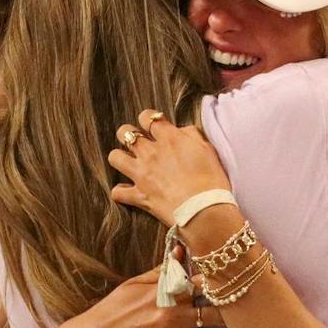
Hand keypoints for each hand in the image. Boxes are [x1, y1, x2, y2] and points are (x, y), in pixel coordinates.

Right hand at [49, 267, 237, 327]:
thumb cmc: (112, 310)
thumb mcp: (134, 284)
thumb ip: (162, 270)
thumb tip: (182, 250)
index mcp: (166, 293)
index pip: (203, 282)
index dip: (225, 279)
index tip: (244, 274)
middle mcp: (172, 316)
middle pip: (215, 311)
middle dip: (239, 309)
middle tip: (264, 306)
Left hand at [108, 111, 231, 226]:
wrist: (205, 211)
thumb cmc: (212, 181)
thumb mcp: (208, 150)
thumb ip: (191, 135)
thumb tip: (181, 131)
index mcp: (169, 138)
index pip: (148, 117)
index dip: (148, 119)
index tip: (152, 126)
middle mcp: (151, 153)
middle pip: (125, 132)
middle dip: (128, 134)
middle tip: (137, 142)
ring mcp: (141, 174)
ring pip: (115, 157)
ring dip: (120, 158)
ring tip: (129, 163)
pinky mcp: (138, 196)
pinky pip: (117, 192)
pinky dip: (121, 192)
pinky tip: (129, 191)